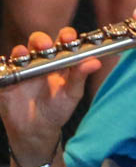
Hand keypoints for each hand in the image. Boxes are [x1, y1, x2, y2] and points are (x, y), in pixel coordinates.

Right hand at [0, 28, 98, 162]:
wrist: (36, 130)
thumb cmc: (58, 109)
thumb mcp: (71, 94)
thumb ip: (80, 77)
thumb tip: (96, 62)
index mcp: (60, 61)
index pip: (63, 41)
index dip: (66, 35)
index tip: (69, 37)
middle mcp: (41, 61)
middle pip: (39, 41)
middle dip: (41, 40)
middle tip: (46, 46)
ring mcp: (23, 69)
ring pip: (20, 52)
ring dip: (21, 51)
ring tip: (25, 55)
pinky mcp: (8, 80)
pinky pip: (2, 69)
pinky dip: (3, 65)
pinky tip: (8, 68)